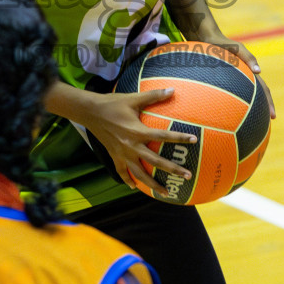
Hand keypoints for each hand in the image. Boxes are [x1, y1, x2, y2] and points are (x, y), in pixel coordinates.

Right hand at [79, 89, 197, 198]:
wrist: (90, 112)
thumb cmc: (113, 103)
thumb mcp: (133, 98)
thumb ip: (153, 96)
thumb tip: (172, 90)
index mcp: (138, 131)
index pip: (163, 136)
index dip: (179, 137)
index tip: (194, 140)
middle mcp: (131, 146)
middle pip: (155, 161)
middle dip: (172, 169)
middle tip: (187, 176)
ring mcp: (122, 153)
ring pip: (140, 173)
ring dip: (153, 184)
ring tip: (166, 193)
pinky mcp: (114, 156)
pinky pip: (122, 172)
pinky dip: (128, 180)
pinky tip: (134, 187)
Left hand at [207, 37, 274, 119]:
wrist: (205, 38)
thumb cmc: (221, 42)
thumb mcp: (235, 47)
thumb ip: (248, 56)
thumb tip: (259, 71)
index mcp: (250, 72)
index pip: (263, 90)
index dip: (269, 102)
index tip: (272, 116)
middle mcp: (244, 77)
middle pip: (257, 96)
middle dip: (262, 109)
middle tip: (266, 123)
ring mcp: (234, 79)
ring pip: (245, 97)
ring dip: (249, 108)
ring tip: (249, 122)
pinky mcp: (222, 80)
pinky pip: (229, 94)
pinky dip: (229, 104)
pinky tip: (224, 113)